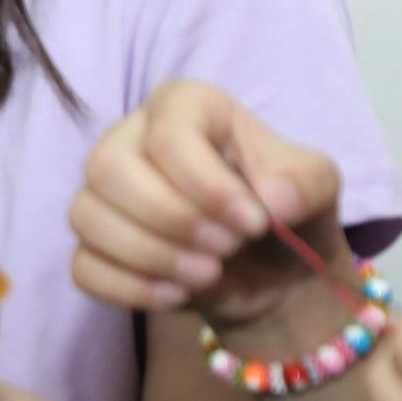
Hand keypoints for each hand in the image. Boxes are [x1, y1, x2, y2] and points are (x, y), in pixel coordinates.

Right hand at [68, 78, 346, 331]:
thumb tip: (271, 200)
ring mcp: (104, 194)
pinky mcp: (96, 245)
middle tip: (226, 247)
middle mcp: (129, 138)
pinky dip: (131, 288)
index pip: (166, 133)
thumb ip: (303, 181)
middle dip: (170, 218)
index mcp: (183, 107)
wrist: (277, 270)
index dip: (206, 184)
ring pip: (86, 216)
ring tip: (208, 273)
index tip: (254, 222)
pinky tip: (177, 293)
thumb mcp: (317, 184)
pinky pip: (83, 266)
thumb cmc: (289, 209)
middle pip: (107, 167)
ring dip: (151, 255)